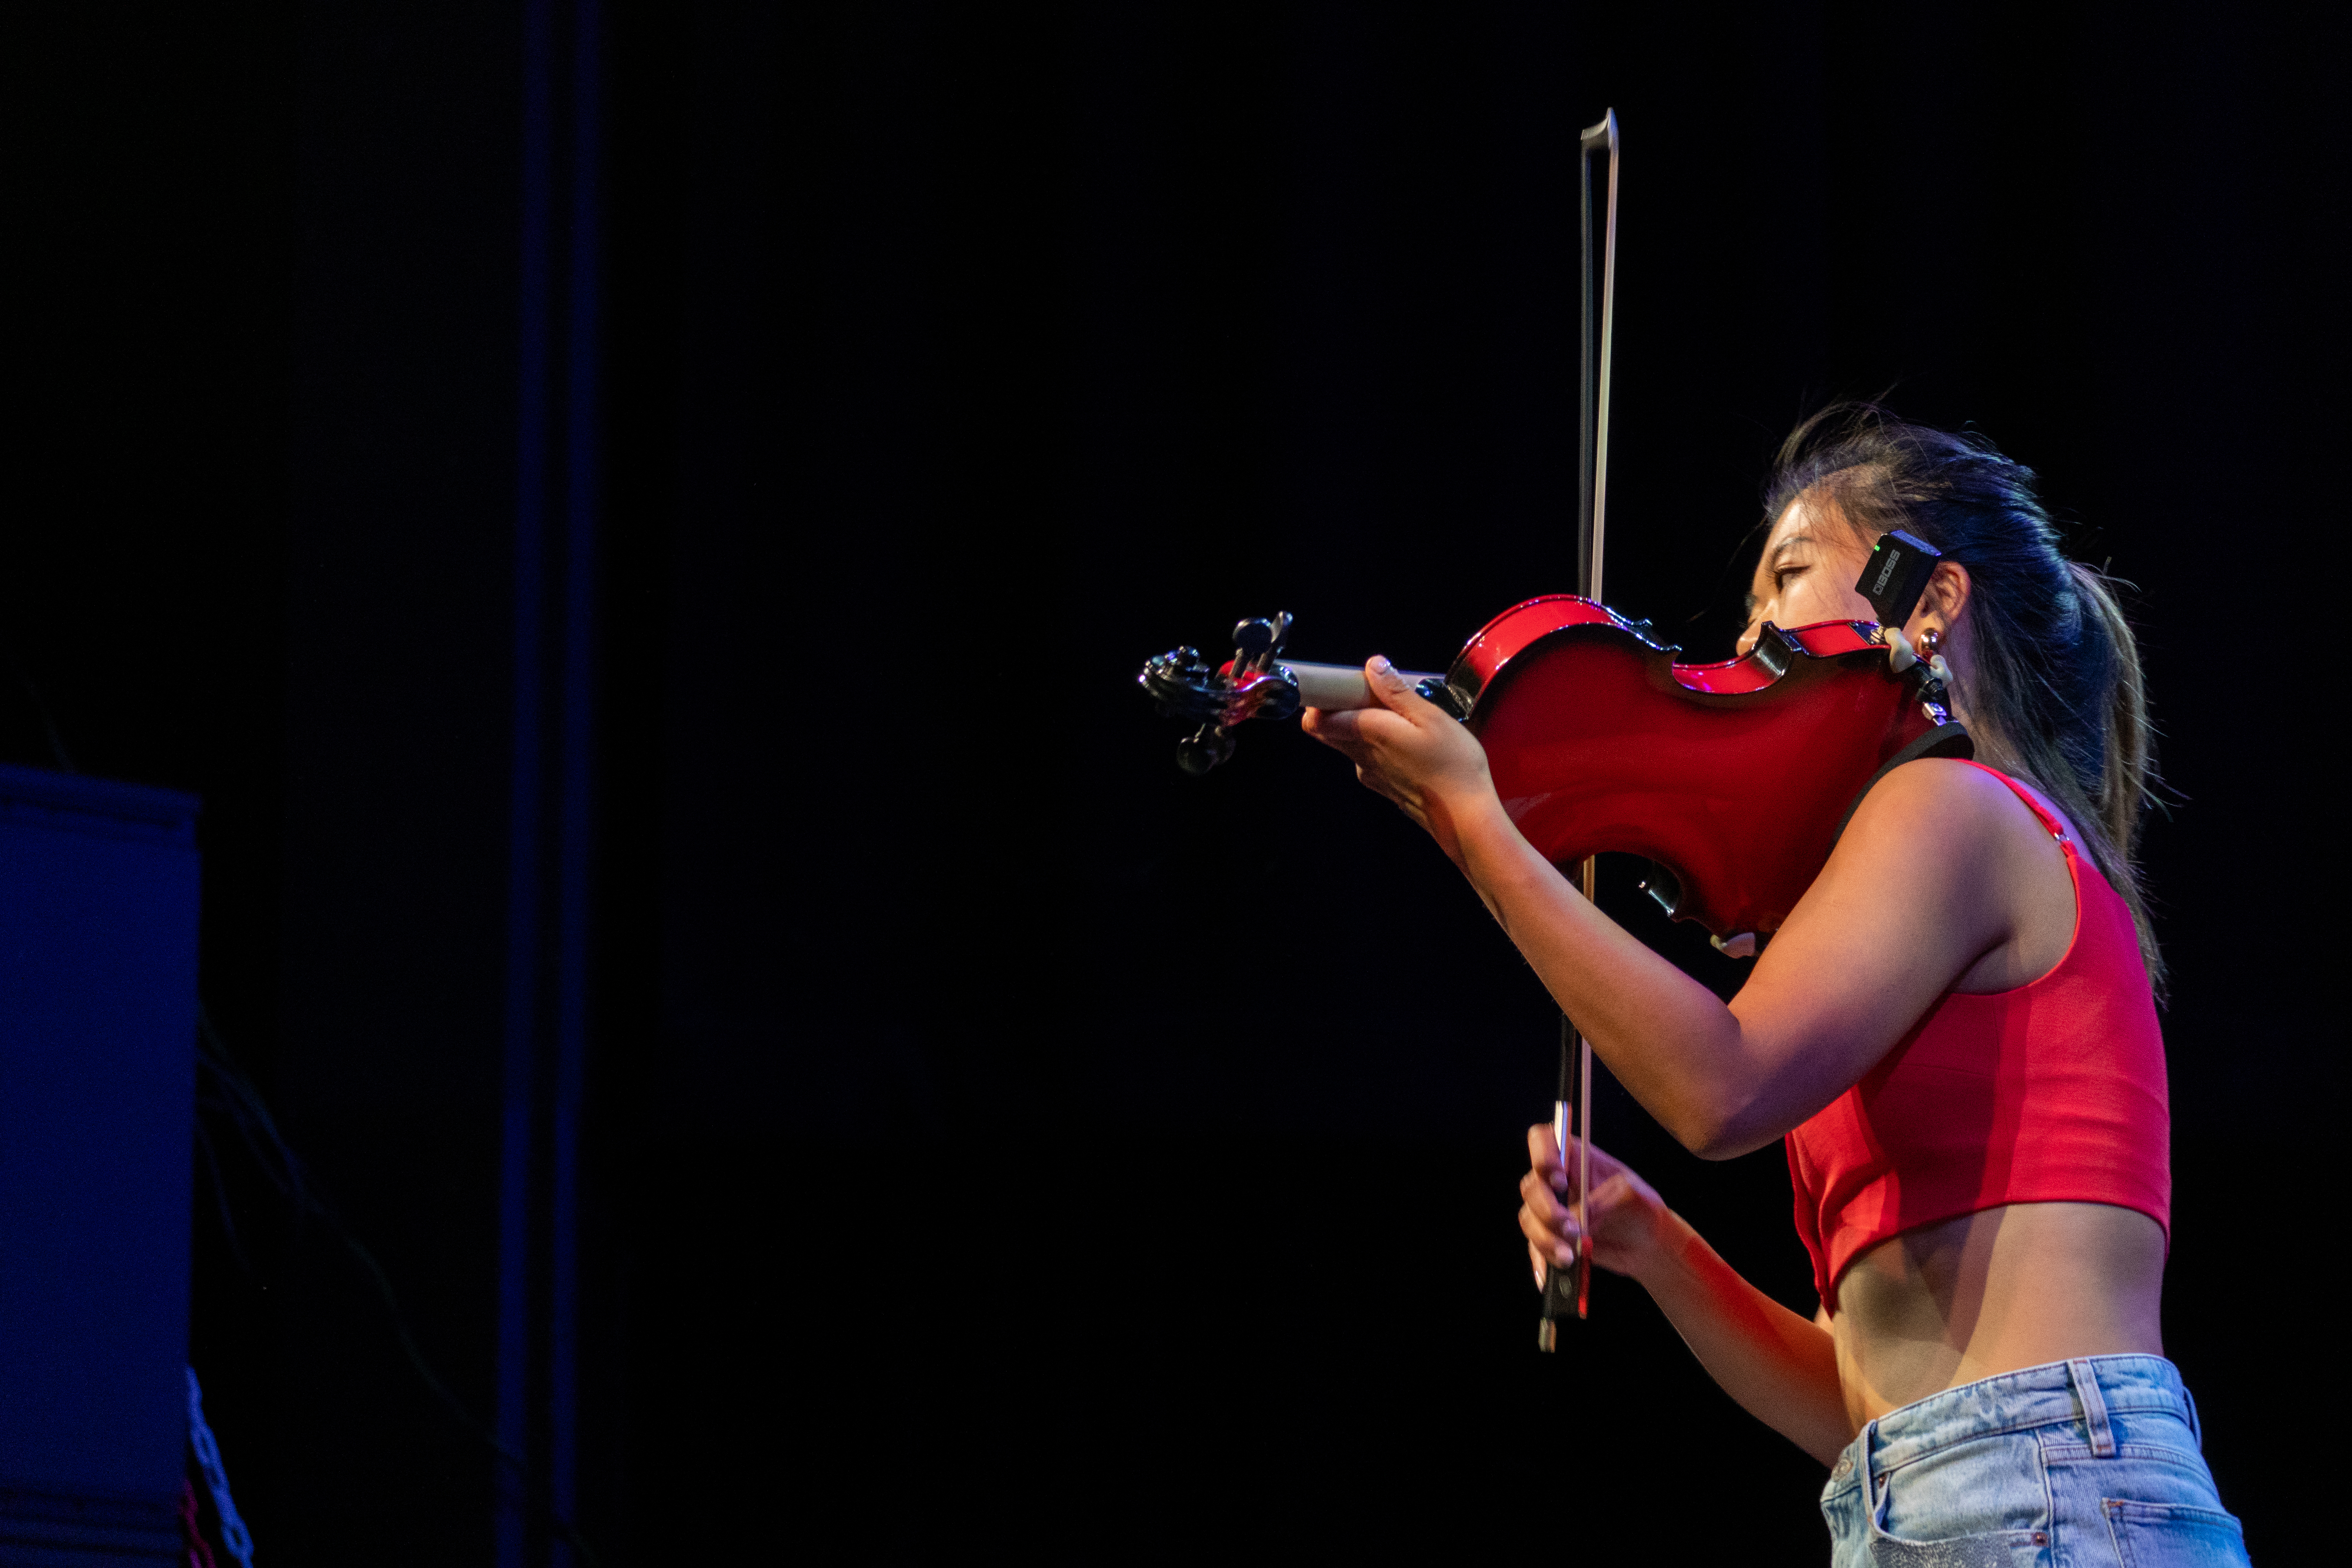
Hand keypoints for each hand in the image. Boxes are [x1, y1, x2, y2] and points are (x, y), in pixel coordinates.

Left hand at [1300, 657, 1498, 860]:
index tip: (1337, 686)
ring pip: (1349, 746)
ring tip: (1397, 716)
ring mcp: (1371, 775)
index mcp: (1369, 734)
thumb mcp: (1431, 718)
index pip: (1318, 721)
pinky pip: (1367, 761)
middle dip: (1338, 710)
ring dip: (1361, 727)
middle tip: (1369, 694)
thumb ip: (1397, 692)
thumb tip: (1373, 666)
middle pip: (1328, 733)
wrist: (1464, 817)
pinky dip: (1376, 746)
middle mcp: (1362, 757)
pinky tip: (1407, 743)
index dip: (1318, 702)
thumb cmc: (1453, 765)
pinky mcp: (1384, 787)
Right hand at [1519, 1122, 1669, 1288]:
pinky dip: (1542, 1261)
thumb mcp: (1629, 1197)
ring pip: (1529, 1220)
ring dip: (1546, 1240)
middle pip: (1531, 1187)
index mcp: (1574, 1157)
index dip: (1542, 1156)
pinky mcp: (1550, 1238)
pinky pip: (1535, 1248)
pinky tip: (1554, 1273)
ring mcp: (1550, 1211)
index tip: (1559, 1180)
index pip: (1542, 1140)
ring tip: (1570, 1257)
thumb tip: (1573, 1222)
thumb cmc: (1641, 1208)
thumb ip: (1600, 1205)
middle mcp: (1555, 1181)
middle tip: (1571, 1229)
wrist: (1648, 1244)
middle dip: (1547, 1211)